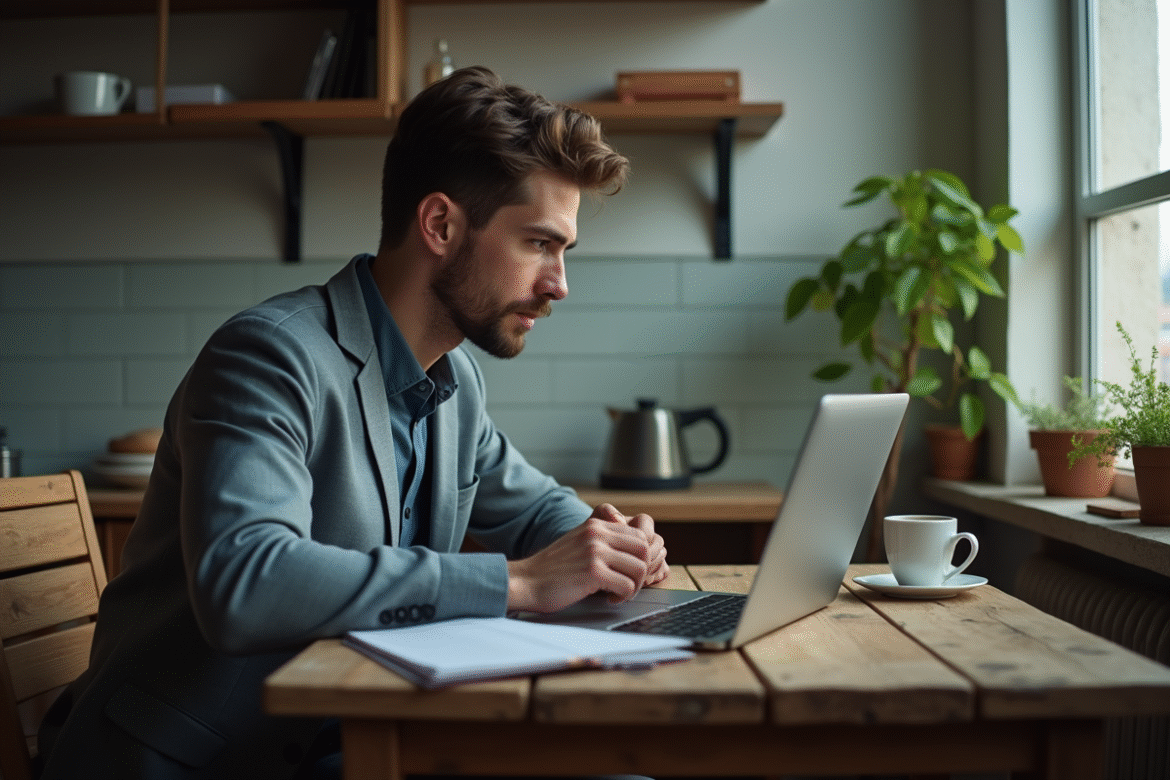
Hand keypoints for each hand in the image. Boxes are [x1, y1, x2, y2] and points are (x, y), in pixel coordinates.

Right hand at [506, 508, 659, 612]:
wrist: (526, 582)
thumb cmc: (552, 568)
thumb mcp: (578, 541)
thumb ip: (602, 539)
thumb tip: (632, 549)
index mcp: (595, 525)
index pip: (638, 534)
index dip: (641, 556)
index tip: (630, 571)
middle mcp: (597, 534)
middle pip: (644, 549)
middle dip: (642, 571)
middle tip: (629, 584)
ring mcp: (595, 552)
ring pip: (639, 568)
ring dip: (634, 586)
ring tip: (619, 593)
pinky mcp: (593, 572)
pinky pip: (626, 585)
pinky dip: (623, 597)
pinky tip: (610, 599)